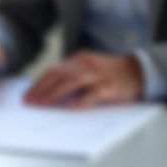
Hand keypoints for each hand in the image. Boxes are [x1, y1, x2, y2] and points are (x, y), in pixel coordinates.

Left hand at [23, 51, 142, 108]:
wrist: (139, 71)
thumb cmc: (110, 74)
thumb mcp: (89, 70)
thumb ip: (72, 77)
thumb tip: (48, 93)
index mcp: (79, 59)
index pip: (54, 70)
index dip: (39, 82)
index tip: (27, 94)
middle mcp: (87, 64)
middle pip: (60, 75)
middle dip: (42, 88)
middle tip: (30, 101)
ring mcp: (99, 74)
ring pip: (73, 81)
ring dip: (56, 93)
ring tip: (43, 104)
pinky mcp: (111, 85)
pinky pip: (94, 93)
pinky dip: (81, 100)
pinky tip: (71, 107)